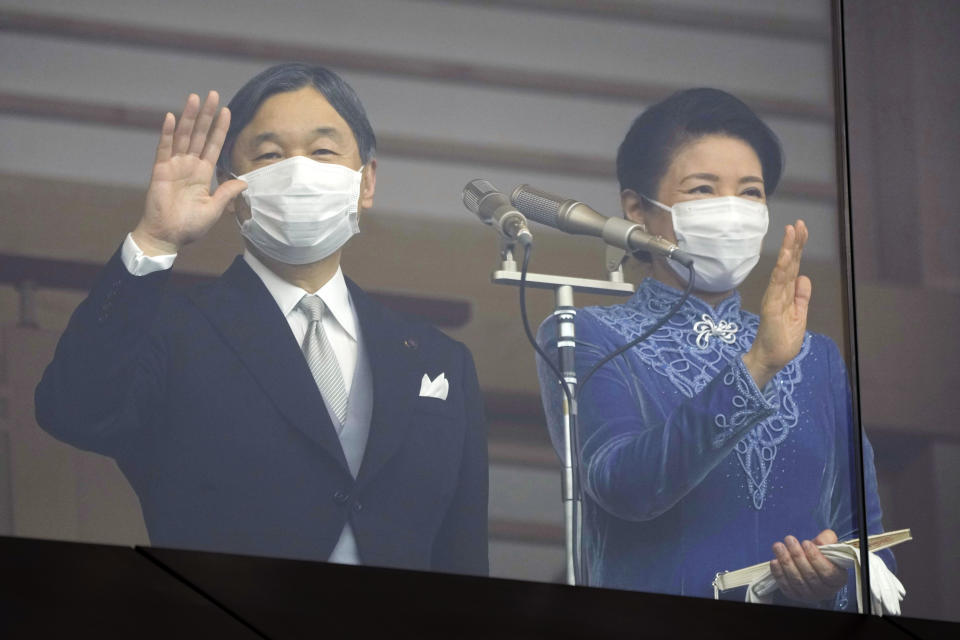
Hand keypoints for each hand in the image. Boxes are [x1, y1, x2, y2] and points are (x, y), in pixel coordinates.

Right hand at [132, 91, 246, 255]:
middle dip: (206, 115)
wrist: (168, 237)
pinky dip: (167, 133)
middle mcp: (189, 165)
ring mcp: (174, 166)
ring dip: (188, 117)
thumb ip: (227, 193)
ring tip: (194, 98)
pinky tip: (171, 117)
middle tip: (213, 94)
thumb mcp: (215, 209)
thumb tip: (245, 182)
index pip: (213, 145)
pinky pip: (163, 148)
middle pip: (199, 134)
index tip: (228, 111)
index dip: (220, 129)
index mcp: (202, 173)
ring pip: (183, 136)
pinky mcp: (160, 170)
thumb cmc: (189, 226)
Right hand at [742, 220, 809, 386]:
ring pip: (783, 268)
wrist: (770, 359)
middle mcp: (779, 291)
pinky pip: (778, 284)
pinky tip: (785, 255)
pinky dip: (781, 268)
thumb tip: (805, 277)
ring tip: (791, 231)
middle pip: (789, 263)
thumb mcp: (799, 315)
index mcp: (786, 293)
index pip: (793, 266)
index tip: (801, 229)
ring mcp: (774, 297)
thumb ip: (802, 296)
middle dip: (794, 242)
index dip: (798, 247)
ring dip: (788, 249)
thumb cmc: (782, 340)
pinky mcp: (772, 306)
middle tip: (798, 223)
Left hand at [770, 529, 847, 602]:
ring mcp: (810, 596)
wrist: (809, 564)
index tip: (805, 542)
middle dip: (797, 555)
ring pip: (797, 580)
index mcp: (838, 579)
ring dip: (786, 562)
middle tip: (789, 539)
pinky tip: (774, 561)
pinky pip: (786, 586)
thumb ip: (827, 540)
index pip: (827, 572)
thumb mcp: (828, 544)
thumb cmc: (821, 555)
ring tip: (778, 546)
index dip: (815, 557)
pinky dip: (779, 574)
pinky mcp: (795, 596)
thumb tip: (819, 542)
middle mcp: (826, 591)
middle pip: (810, 575)